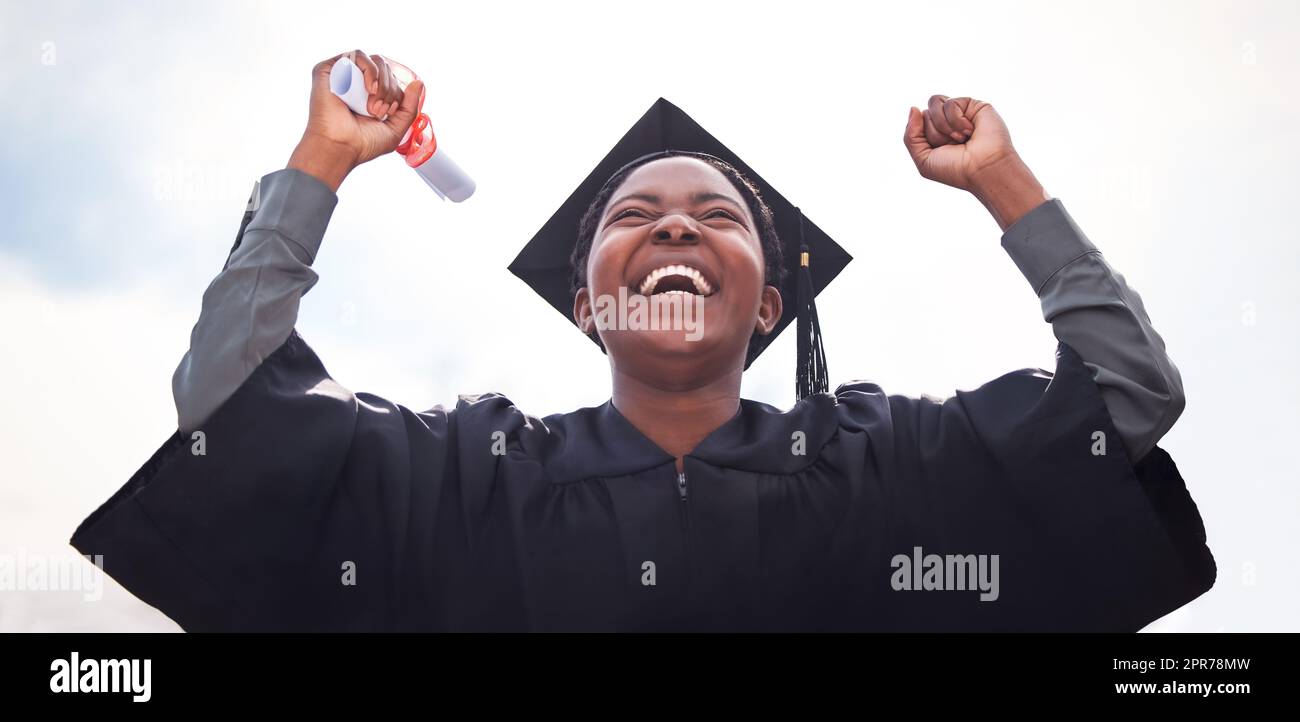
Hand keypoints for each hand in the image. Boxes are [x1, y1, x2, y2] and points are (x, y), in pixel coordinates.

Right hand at [288, 49, 424, 190]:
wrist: (341, 148)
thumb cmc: (363, 144)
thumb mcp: (396, 128)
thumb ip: (410, 107)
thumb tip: (419, 83)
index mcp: (369, 96)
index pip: (391, 80)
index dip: (396, 93)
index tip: (389, 113)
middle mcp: (356, 83)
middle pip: (385, 69)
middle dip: (390, 90)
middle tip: (380, 111)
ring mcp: (342, 75)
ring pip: (374, 61)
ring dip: (382, 82)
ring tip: (374, 104)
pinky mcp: (329, 69)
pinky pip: (357, 55)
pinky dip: (370, 69)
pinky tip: (370, 88)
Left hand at [903, 95, 1016, 191]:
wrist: (983, 169)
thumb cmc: (956, 169)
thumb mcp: (923, 159)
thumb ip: (910, 136)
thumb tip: (913, 107)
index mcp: (935, 135)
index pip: (916, 123)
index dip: (923, 138)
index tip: (941, 152)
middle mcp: (947, 123)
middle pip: (924, 114)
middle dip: (935, 133)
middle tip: (954, 146)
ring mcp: (960, 113)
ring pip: (934, 103)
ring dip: (944, 126)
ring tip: (961, 138)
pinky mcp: (973, 105)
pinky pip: (950, 103)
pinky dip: (956, 120)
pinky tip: (970, 131)